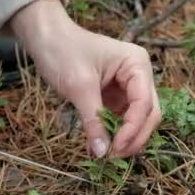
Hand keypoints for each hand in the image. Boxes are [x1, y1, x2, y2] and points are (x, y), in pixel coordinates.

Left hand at [11, 0, 161, 157]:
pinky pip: (118, 119)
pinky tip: (98, 147)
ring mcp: (127, 86)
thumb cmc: (63, 51)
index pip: (145, 103)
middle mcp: (138, 75)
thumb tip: (102, 152)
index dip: (133, 129)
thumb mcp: (78, 87)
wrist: (46, 38)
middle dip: (134, 137)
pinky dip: (111, 134)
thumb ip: (93, 120)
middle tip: (114, 157)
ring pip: (136, 120)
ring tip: (106, 155)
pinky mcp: (113, 96)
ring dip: (124, 138)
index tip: (115, 149)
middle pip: (148, 114)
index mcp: (137, 64)